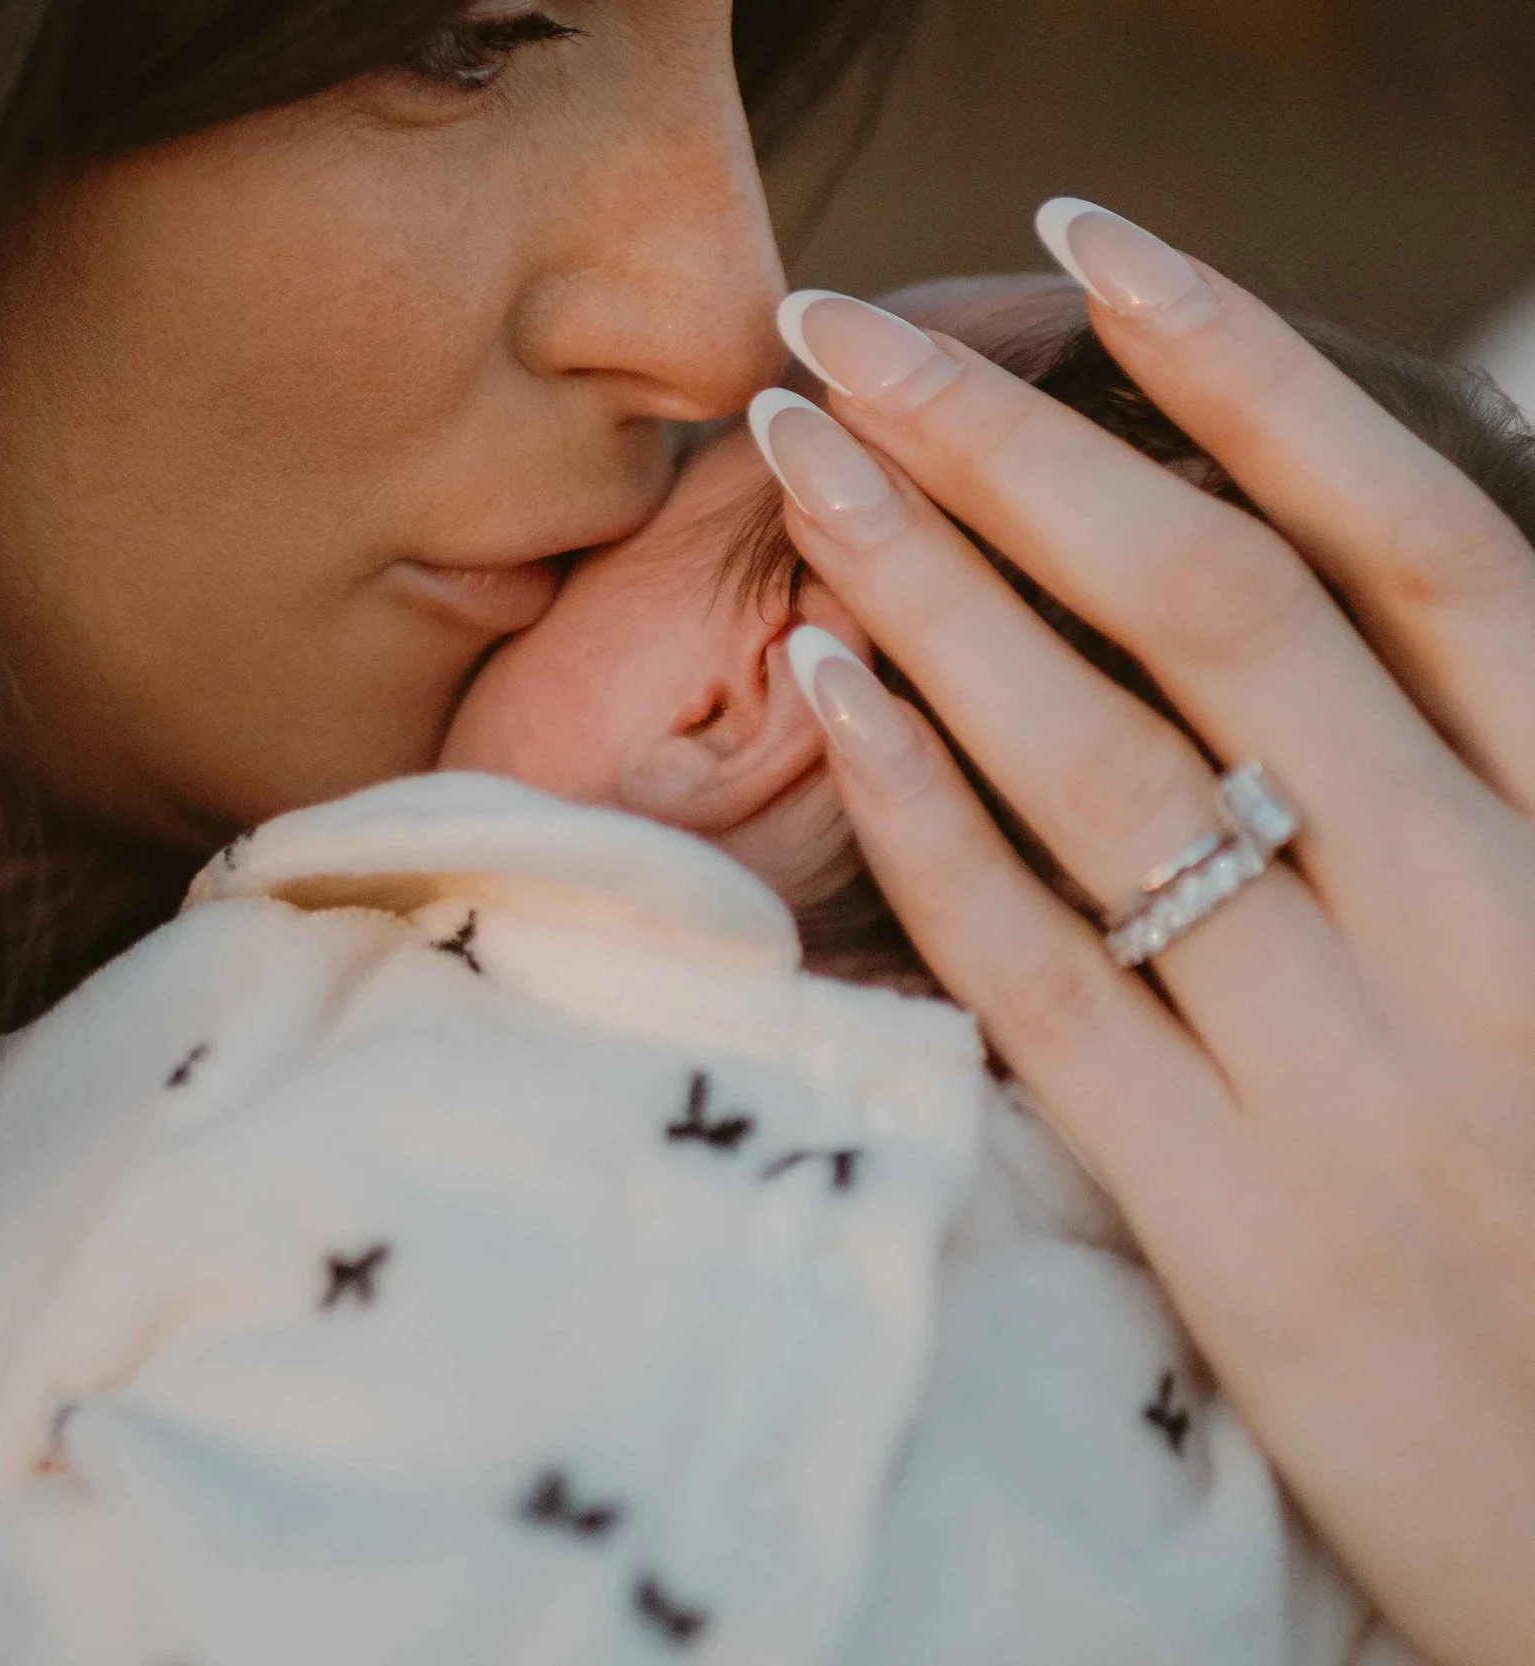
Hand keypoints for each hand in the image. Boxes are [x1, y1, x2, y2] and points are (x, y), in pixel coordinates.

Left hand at [754, 203, 1534, 1665]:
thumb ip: (1492, 771)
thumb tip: (1340, 589)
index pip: (1408, 538)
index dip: (1242, 369)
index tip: (1088, 244)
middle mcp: (1485, 915)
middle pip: (1215, 610)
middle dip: (1010, 444)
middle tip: (838, 336)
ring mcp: (1346, 1063)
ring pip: (1109, 760)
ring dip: (931, 586)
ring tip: (799, 459)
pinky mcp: (1221, 1207)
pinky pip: (1042, 961)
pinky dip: (925, 806)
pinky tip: (822, 682)